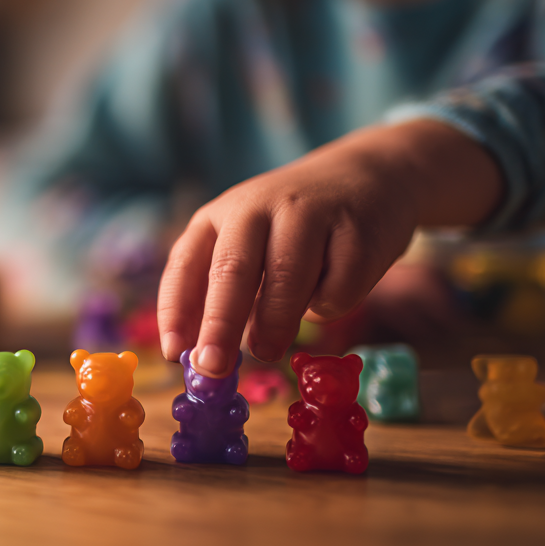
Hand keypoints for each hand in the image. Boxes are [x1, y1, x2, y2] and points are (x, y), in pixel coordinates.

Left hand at [157, 120, 500, 376]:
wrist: (371, 177)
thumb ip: (227, 293)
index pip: (186, 263)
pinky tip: (333, 286)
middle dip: (219, 325)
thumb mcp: (251, 248)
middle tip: (214, 367)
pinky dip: (330, 306)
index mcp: (222, 215)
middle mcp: (258, 207)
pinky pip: (336, 290)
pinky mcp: (355, 231)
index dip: (176, 310)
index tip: (173, 353)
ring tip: (268, 349)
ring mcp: (309, 214)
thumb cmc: (295, 230)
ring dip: (274, 325)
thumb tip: (205, 357)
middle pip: (233, 271)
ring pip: (285, 282)